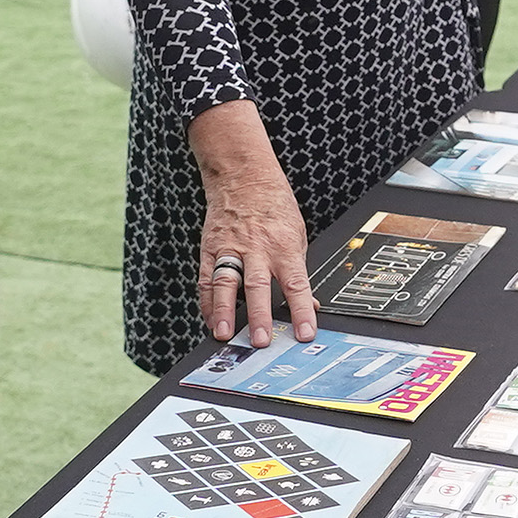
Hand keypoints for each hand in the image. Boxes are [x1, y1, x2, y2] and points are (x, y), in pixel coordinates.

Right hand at [188, 100, 316, 345]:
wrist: (243, 176)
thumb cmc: (274, 207)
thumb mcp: (297, 235)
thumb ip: (298, 271)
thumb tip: (310, 305)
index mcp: (283, 246)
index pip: (296, 283)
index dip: (302, 310)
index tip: (305, 333)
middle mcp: (256, 248)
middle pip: (257, 286)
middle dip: (259, 316)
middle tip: (261, 341)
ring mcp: (230, 248)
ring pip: (225, 283)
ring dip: (223, 312)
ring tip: (224, 335)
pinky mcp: (210, 248)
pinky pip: (207, 278)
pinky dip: (207, 302)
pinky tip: (210, 320)